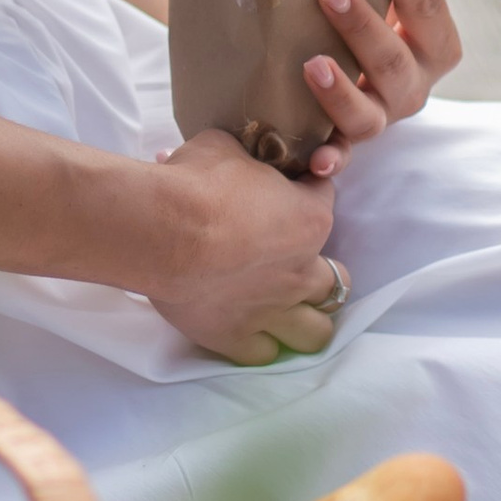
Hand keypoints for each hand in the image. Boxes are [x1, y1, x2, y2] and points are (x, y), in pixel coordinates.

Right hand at [138, 129, 346, 364]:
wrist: (162, 229)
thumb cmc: (198, 180)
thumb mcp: (227, 146)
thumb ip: (244, 156)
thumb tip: (232, 153)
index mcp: (310, 219)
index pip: (324, 200)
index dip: (306, 194)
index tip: (285, 190)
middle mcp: (301, 270)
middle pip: (338, 281)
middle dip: (320, 270)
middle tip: (291, 258)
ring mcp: (273, 310)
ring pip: (316, 332)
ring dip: (305, 318)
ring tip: (283, 307)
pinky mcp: (236, 337)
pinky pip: (265, 354)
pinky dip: (261, 342)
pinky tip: (247, 328)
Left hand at [302, 0, 461, 159]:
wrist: (347, 75)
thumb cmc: (380, 14)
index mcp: (434, 44)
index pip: (430, 10)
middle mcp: (412, 86)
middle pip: (397, 62)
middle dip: (367, 27)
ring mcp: (378, 119)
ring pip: (368, 114)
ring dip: (341, 92)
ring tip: (310, 63)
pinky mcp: (343, 145)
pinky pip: (339, 158)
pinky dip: (331, 161)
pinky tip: (315, 160)